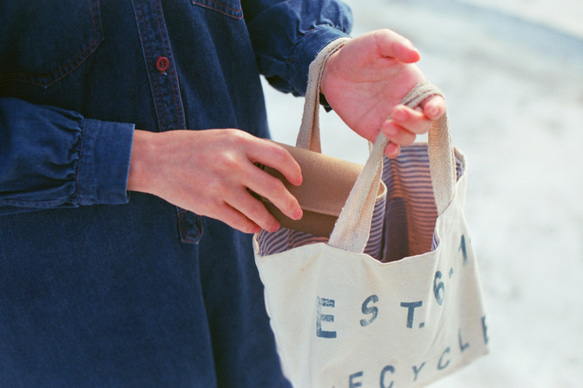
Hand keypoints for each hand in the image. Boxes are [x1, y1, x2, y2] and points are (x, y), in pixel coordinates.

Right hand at [127, 129, 302, 233]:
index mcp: (238, 142)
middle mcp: (232, 163)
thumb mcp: (223, 138)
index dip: (293, 170)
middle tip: (296, 212)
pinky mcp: (209, 205)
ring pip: (258, 210)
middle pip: (274, 188)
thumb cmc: (191, 148)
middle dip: (290, 204)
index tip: (298, 180)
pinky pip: (239, 221)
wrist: (154, 160)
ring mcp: (221, 186)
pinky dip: (250, 226)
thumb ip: (248, 150)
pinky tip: (253, 226)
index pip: (279, 156)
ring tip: (273, 224)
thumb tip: (275, 167)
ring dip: (270, 221)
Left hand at [320, 29, 445, 157]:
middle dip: (414, 121)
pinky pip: (389, 147)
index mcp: (413, 85)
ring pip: (408, 137)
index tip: (431, 109)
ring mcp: (391, 121)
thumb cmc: (359, 52)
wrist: (332, 69)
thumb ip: (396, 45)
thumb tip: (416, 56)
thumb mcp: (378, 41)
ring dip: (402, 136)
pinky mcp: (374, 132)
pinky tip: (388, 149)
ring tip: (385, 125)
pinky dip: (392, 151)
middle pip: (423, 123)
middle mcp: (406, 105)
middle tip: (394, 111)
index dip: (437, 108)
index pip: (435, 102)